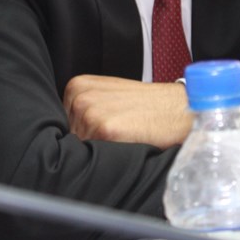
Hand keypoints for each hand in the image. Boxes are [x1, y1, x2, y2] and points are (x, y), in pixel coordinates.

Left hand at [63, 74, 191, 148]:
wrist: (177, 108)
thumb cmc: (145, 105)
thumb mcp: (108, 94)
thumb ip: (84, 106)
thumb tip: (65, 131)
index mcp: (77, 85)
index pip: (63, 121)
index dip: (80, 130)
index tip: (100, 128)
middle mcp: (80, 97)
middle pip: (69, 135)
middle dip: (86, 141)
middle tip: (116, 132)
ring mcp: (91, 113)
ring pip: (80, 147)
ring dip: (97, 149)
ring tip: (122, 135)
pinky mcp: (105, 130)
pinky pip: (95, 154)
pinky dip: (108, 155)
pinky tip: (125, 141)